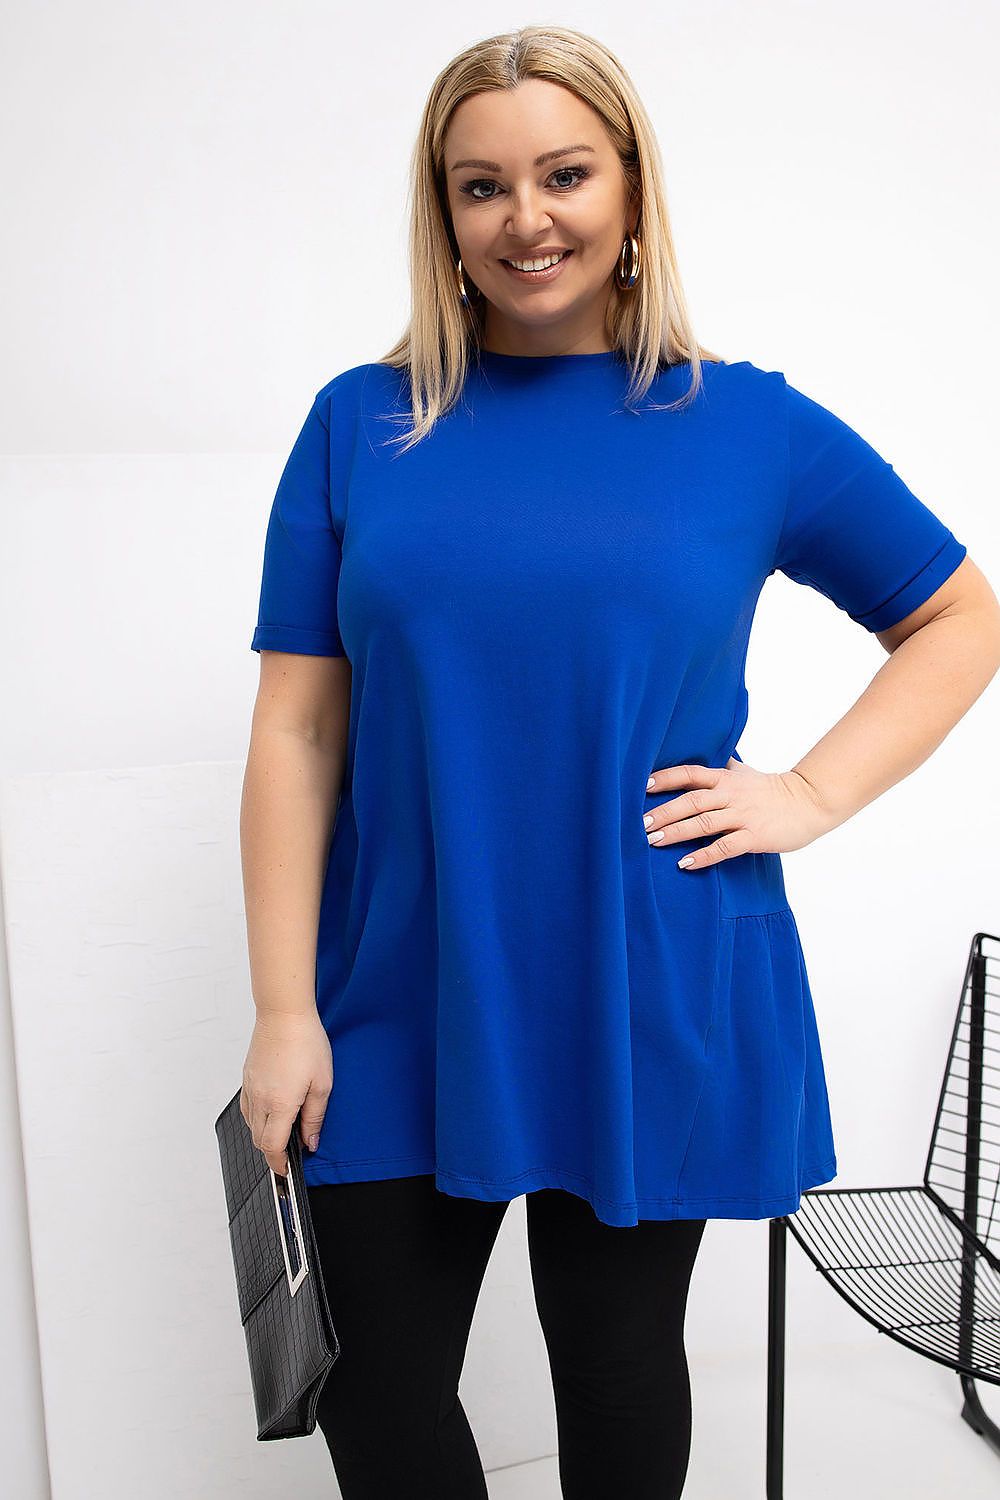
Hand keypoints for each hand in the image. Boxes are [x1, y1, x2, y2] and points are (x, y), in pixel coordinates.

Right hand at [240, 1010, 332, 1177]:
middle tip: (291, 1151)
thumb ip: (315, 1117)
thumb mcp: (322, 1083)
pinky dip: (258, 1118)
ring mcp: (250, 1088)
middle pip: (259, 1140)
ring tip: (285, 1130)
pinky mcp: (246, 1078)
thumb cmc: (306, 1042)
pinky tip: (273, 1110)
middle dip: (273, 1152)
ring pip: (251, 1126)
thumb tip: (310, 1142)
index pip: (273, 1147)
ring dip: (265, 1134)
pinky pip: (248, 1108)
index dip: (280, 1164)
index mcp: (279, 1104)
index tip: (287, 1171)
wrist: (283, 1014)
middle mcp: (259, 1099)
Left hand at [643, 758, 836, 870]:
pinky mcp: (754, 836)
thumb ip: (724, 767)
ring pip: (703, 823)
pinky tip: (686, 863)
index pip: (690, 774)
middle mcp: (731, 795)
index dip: (666, 778)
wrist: (810, 802)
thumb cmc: (773, 789)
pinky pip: (725, 847)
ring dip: (677, 832)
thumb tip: (707, 754)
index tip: (642, 786)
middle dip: (664, 811)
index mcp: (726, 779)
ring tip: (654, 841)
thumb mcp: (746, 773)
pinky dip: (704, 856)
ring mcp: (743, 816)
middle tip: (640, 824)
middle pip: (691, 801)